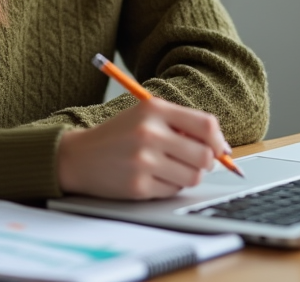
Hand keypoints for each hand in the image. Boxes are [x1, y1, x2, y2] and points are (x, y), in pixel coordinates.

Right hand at [57, 98, 232, 199]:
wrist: (79, 157)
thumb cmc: (119, 135)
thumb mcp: (146, 115)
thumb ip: (182, 123)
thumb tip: (220, 147)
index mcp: (154, 110)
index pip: (206, 125)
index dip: (218, 140)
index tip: (219, 149)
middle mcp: (149, 133)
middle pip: (204, 155)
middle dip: (206, 161)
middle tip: (195, 161)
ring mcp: (143, 161)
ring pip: (193, 176)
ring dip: (188, 175)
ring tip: (170, 168)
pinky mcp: (138, 186)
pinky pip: (174, 190)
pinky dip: (170, 186)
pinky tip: (153, 177)